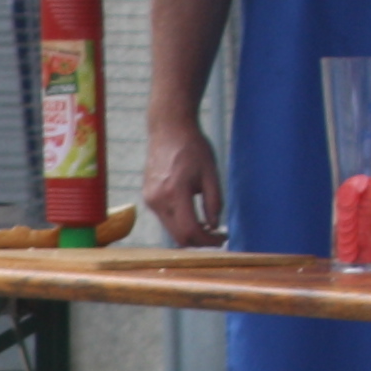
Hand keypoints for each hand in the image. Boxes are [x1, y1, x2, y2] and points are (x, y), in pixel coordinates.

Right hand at [142, 118, 225, 245]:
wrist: (168, 130)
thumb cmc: (193, 147)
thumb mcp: (211, 173)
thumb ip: (214, 202)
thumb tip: (214, 225)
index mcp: (175, 193)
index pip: (190, 230)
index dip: (208, 240)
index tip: (222, 239)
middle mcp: (158, 200)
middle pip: (178, 236)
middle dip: (199, 240)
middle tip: (217, 236)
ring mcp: (150, 200)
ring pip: (171, 229)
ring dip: (189, 232)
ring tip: (208, 225)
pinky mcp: (148, 198)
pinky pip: (165, 218)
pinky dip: (180, 222)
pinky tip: (193, 214)